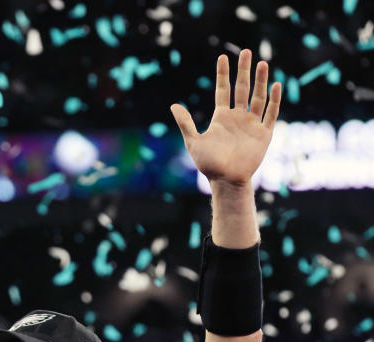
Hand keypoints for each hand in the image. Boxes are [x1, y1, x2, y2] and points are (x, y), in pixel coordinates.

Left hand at [170, 49, 281, 186]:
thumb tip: (173, 105)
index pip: (223, 90)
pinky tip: (276, 85)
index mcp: (221, 118)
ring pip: (258, 97)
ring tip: (263, 63)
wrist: (226, 180)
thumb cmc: (208, 164)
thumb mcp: (193, 141)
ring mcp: (251, 124)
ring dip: (261, 80)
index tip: (222, 57)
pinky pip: (270, 113)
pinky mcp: (264, 133)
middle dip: (244, 71)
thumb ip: (185, 123)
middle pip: (242, 89)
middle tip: (245, 52)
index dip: (223, 74)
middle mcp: (237, 118)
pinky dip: (274, 100)